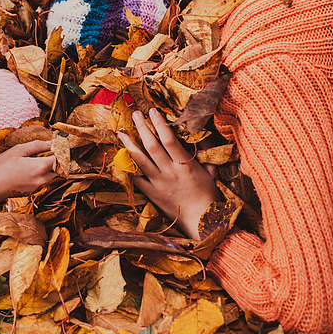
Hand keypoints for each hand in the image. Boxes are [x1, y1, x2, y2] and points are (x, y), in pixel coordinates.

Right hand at [0, 140, 56, 209]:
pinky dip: (45, 176)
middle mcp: (42, 180)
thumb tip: (50, 142)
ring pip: (54, 178)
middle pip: (60, 170)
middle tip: (52, 153)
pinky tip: (34, 170)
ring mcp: (38, 188)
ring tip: (43, 160)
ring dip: (52, 169)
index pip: (60, 159)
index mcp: (40, 167)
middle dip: (59, 161)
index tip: (59, 145)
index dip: (62, 151)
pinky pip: (46, 183)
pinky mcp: (33, 193)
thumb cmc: (0, 168)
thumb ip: (36, 146)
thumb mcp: (17, 151)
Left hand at [116, 108, 220, 238]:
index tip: (153, 111)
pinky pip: (137, 179)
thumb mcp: (211, 174)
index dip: (160, 124)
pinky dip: (130, 169)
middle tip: (136, 114)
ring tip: (121, 132)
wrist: (203, 222)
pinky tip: (122, 158)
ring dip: (130, 145)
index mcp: (185, 165)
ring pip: (141, 160)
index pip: (169, 139)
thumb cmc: (209, 197)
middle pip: (152, 145)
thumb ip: (205, 160)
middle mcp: (170, 172)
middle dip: (142, 128)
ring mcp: (159, 183)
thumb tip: (203, 146)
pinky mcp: (152, 194)